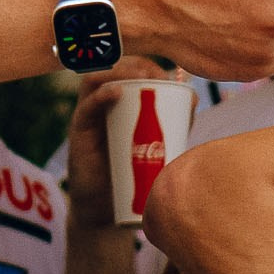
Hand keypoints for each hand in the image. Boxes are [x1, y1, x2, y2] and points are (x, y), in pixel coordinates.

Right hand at [64, 58, 187, 233]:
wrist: (108, 207)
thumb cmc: (133, 174)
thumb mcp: (155, 144)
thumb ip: (172, 123)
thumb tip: (194, 99)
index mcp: (118, 103)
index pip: (127, 71)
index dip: (147, 66)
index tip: (170, 75)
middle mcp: (100, 104)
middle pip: (112, 70)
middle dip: (136, 66)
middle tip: (159, 74)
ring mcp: (88, 116)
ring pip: (95, 81)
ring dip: (119, 73)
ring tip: (142, 77)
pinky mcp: (79, 132)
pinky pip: (86, 107)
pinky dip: (100, 96)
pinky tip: (116, 92)